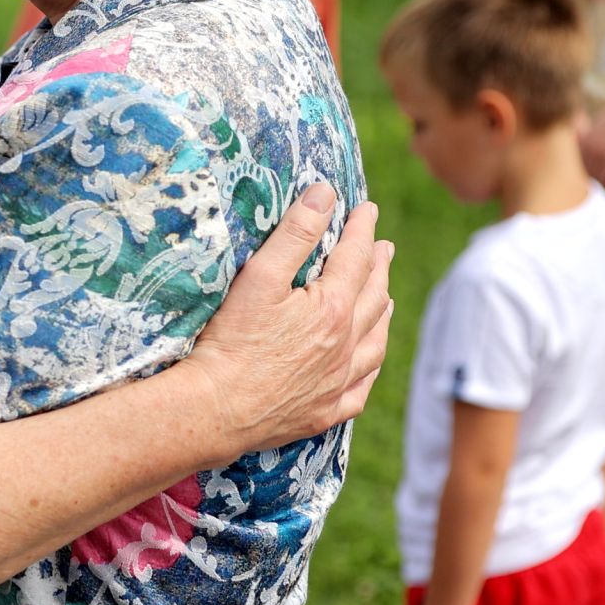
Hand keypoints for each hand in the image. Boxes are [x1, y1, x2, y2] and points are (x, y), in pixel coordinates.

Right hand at [180, 186, 392, 459]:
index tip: (368, 209)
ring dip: (383, 313)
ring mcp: (339, 382)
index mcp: (332, 307)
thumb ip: (295, 233)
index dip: (362, 229)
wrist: (217, 409)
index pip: (356, 257)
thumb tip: (326, 193)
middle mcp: (346, 345)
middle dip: (379, 267)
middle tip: (383, 248)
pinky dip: (371, 367)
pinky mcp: (325, 411)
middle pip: (373, 296)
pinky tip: (368, 361)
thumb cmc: (232, 341)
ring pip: (375, 342)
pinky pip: (362, 387)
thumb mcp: (259, 277)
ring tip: (386, 298)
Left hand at [580, 87, 604, 200]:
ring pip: (603, 183)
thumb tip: (579, 145)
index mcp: (586, 140)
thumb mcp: (600, 122)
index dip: (581, 173)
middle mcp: (595, 150)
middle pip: (588, 176)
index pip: (576, 165)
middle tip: (595, 192)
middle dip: (592, 183)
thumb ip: (588, 136)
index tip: (584, 180)